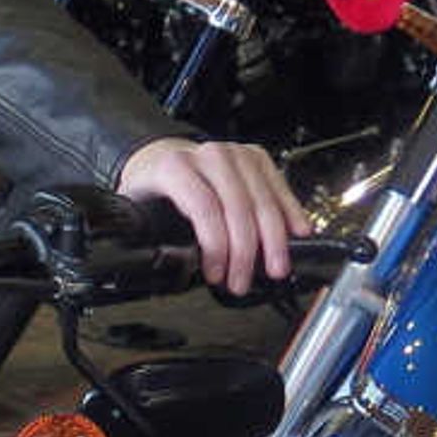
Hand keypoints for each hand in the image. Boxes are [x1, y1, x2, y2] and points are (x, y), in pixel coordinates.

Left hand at [120, 134, 307, 294]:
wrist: (165, 158)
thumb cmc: (154, 188)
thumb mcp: (138, 209)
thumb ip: (143, 234)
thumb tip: (156, 266)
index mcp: (175, 167)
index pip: (203, 207)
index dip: (215, 245)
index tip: (216, 274)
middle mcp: (209, 156)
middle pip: (238, 207)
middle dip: (245, 252)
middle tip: (243, 282)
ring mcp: (236, 154)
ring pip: (263, 200)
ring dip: (273, 240)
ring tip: (274, 269)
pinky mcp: (257, 157)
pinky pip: (279, 188)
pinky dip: (290, 213)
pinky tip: (298, 233)